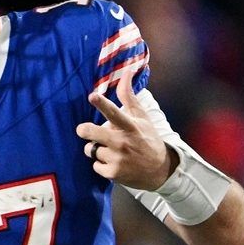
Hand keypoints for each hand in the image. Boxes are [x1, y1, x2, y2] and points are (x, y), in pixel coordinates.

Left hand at [76, 71, 175, 189]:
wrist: (159, 171)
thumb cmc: (148, 139)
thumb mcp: (141, 117)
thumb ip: (129, 96)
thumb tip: (127, 71)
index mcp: (130, 126)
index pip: (114, 112)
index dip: (102, 104)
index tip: (93, 96)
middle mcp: (122, 142)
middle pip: (91, 132)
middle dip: (84, 130)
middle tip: (83, 130)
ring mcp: (117, 159)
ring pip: (91, 149)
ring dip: (95, 148)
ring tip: (109, 149)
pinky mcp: (113, 173)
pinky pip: (95, 165)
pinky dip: (101, 164)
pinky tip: (113, 162)